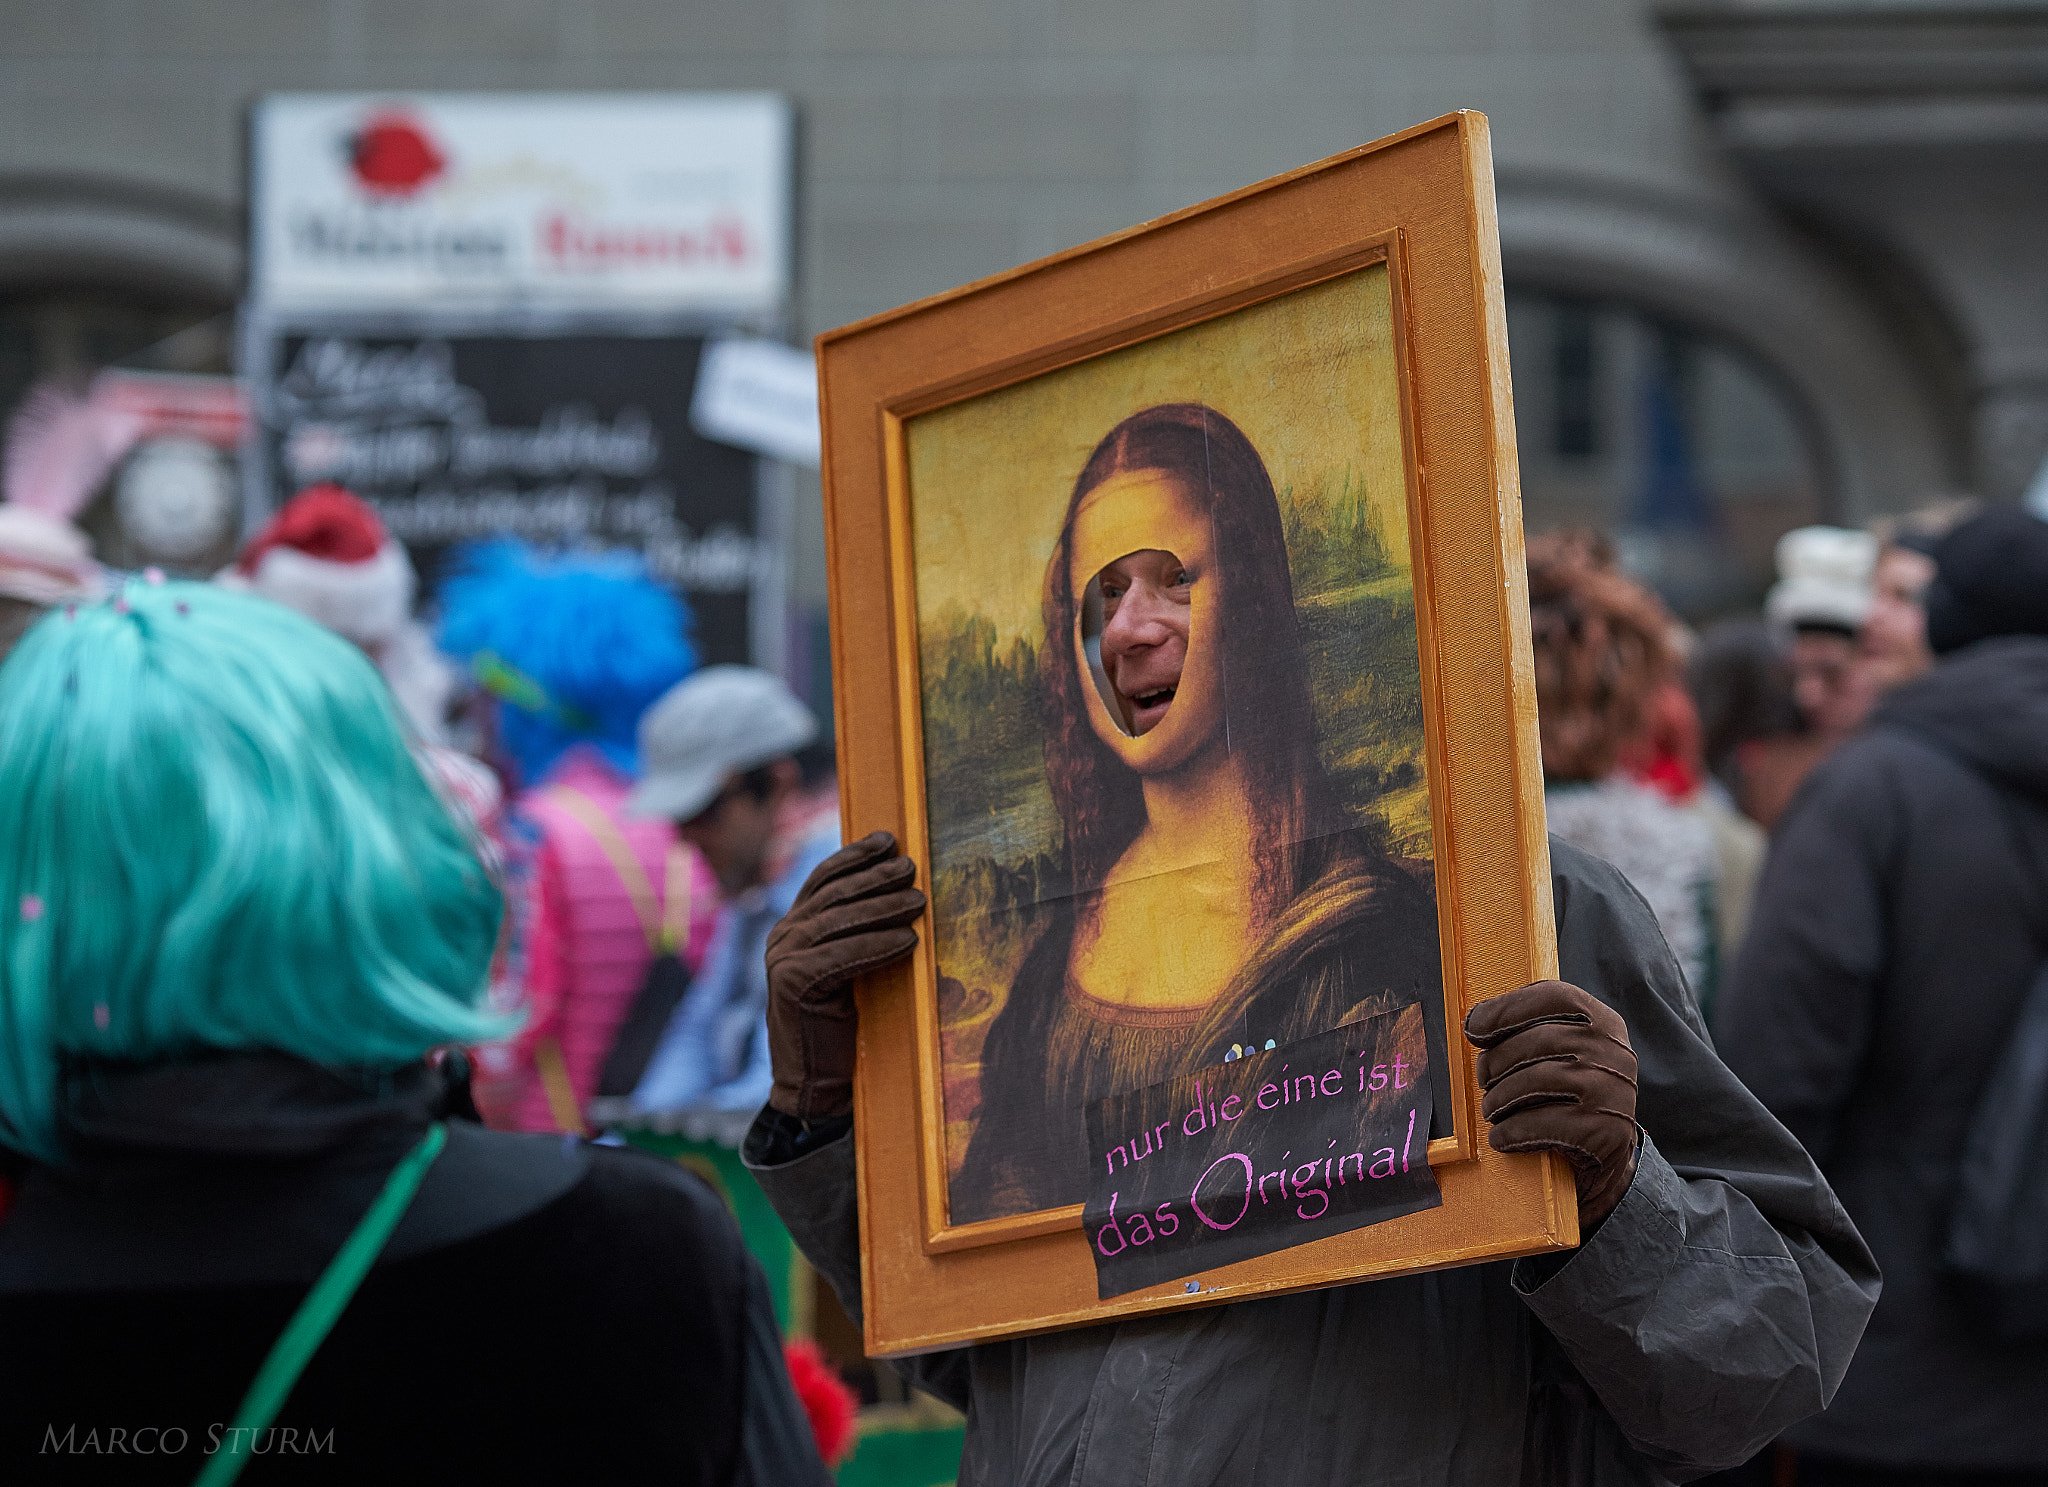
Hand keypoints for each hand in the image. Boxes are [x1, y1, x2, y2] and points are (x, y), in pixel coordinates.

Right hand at [765, 832, 925, 1122]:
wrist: (815, 1080)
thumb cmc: (842, 1024)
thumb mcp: (849, 967)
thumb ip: (858, 933)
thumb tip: (901, 891)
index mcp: (791, 927)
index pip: (822, 879)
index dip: (854, 857)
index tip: (888, 840)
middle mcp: (781, 938)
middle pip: (833, 896)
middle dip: (875, 878)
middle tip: (911, 868)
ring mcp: (781, 959)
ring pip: (838, 922)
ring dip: (882, 909)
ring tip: (919, 902)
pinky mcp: (791, 983)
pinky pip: (841, 956)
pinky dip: (877, 946)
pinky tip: (908, 941)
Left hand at [1463, 980, 1639, 1228]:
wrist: (1607, 1156)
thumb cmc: (1567, 1096)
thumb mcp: (1563, 1055)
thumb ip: (1530, 1032)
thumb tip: (1475, 1024)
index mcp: (1602, 1022)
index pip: (1554, 996)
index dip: (1507, 1008)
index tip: (1474, 1027)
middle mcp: (1614, 1052)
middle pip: (1539, 1040)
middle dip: (1497, 1060)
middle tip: (1482, 1078)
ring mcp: (1614, 1092)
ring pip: (1538, 1080)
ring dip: (1500, 1098)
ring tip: (1491, 1109)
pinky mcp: (1606, 1132)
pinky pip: (1544, 1124)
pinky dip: (1512, 1131)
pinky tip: (1501, 1136)